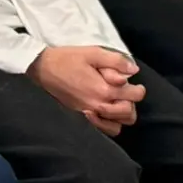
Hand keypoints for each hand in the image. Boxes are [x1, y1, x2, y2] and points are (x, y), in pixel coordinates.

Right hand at [28, 46, 144, 134]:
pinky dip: (109, 123)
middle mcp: (98, 106)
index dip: (139, 89)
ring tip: (116, 102)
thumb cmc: (67, 58)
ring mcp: (89, 114)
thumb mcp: (93, 53)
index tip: (135, 84)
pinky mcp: (81, 118)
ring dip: (121, 114)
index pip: (134, 96)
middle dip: (131, 102)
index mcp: (104, 89)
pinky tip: (106, 111)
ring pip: (118, 125)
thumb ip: (116, 61)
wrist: (43, 68)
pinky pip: (103, 130)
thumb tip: (134, 71)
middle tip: (125, 92)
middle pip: (129, 113)